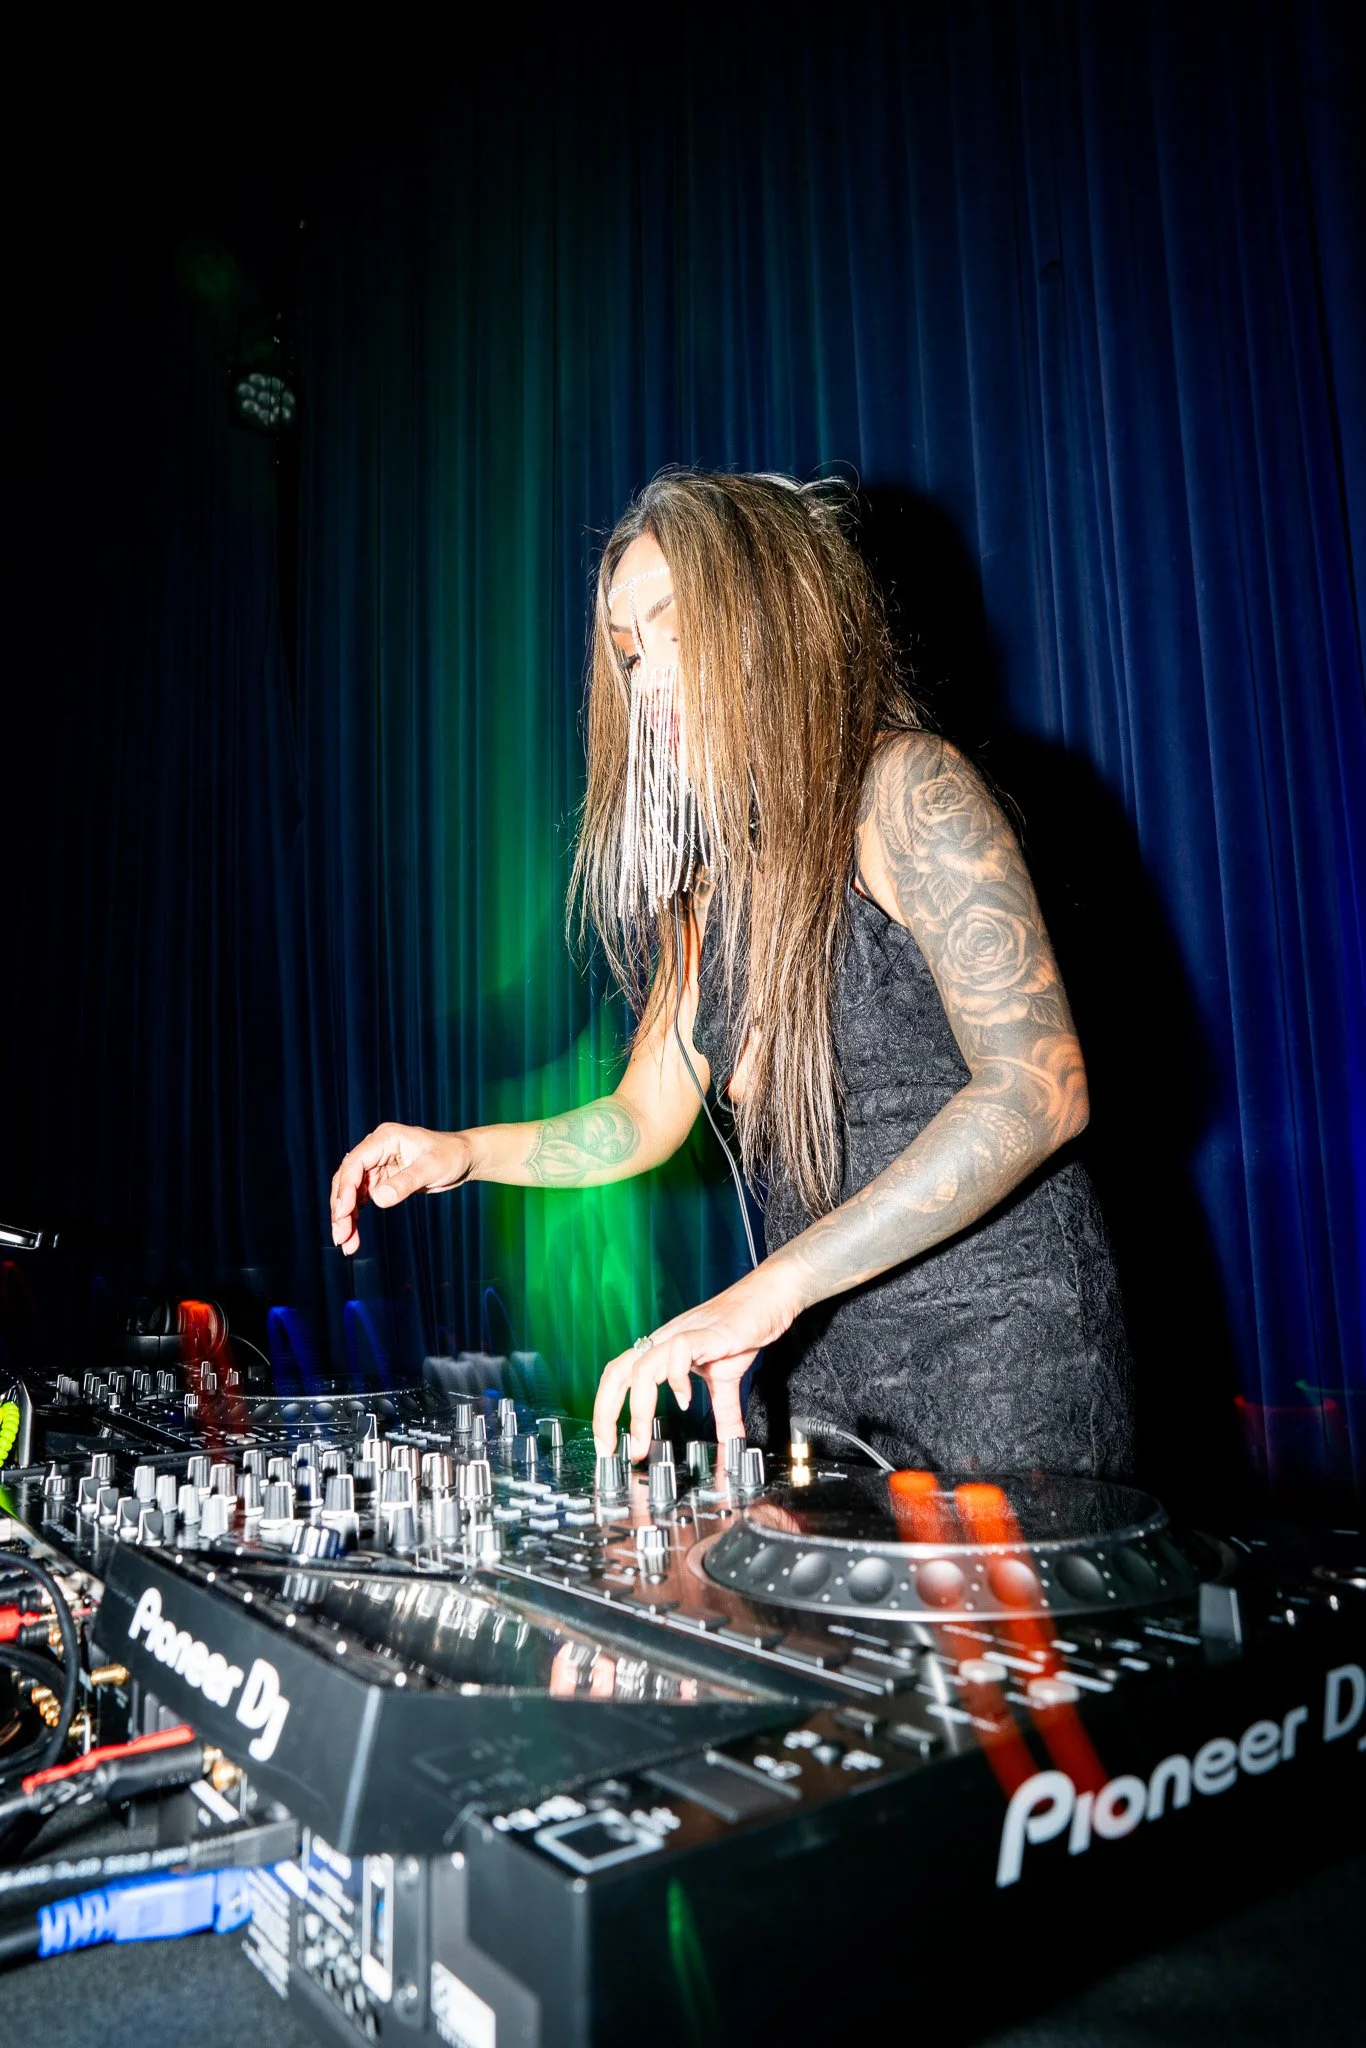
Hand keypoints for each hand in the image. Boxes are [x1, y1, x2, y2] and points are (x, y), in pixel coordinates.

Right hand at [330, 1123, 471, 1254]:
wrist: (464, 1158)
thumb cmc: (452, 1155)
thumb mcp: (432, 1168)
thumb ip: (406, 1182)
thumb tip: (377, 1200)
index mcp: (385, 1139)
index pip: (355, 1163)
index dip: (346, 1188)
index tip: (343, 1212)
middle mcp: (376, 1150)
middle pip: (347, 1179)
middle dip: (341, 1208)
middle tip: (340, 1236)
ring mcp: (376, 1166)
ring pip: (351, 1193)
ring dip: (346, 1218)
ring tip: (346, 1244)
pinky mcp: (381, 1180)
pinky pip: (361, 1199)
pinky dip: (356, 1217)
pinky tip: (353, 1236)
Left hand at [592, 1268, 800, 1458]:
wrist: (769, 1297)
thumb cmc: (742, 1328)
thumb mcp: (726, 1378)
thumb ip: (723, 1411)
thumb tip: (730, 1441)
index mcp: (662, 1350)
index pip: (619, 1377)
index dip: (605, 1408)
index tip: (608, 1444)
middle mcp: (664, 1341)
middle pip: (616, 1372)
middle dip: (604, 1413)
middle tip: (608, 1448)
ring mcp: (681, 1335)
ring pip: (641, 1369)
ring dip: (638, 1409)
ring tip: (642, 1439)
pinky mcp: (705, 1333)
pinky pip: (677, 1353)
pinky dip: (676, 1380)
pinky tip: (686, 1401)